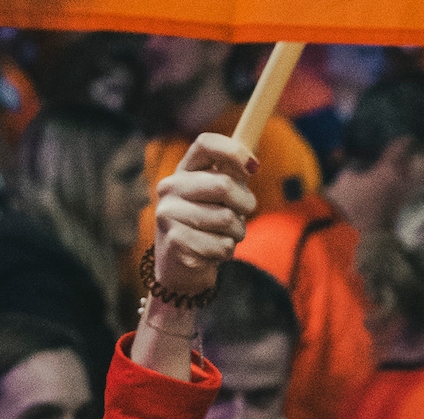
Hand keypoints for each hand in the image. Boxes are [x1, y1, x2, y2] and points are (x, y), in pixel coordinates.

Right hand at [151, 133, 257, 302]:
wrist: (180, 269)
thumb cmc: (206, 228)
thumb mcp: (219, 198)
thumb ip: (234, 177)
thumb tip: (253, 161)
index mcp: (184, 171)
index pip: (206, 144)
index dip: (234, 151)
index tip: (254, 166)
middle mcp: (171, 188)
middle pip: (223, 184)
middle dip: (244, 203)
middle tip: (241, 215)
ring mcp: (169, 214)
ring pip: (226, 218)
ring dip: (237, 232)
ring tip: (223, 236)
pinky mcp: (176, 241)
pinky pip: (222, 245)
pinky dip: (226, 251)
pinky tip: (212, 252)